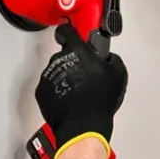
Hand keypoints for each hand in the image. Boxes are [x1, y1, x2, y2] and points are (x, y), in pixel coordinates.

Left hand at [35, 23, 127, 158]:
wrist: (82, 126)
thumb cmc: (98, 101)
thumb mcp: (118, 74)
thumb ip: (111, 58)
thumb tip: (107, 57)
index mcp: (76, 52)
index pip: (66, 32)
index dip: (70, 32)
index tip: (73, 34)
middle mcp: (58, 60)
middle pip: (64, 54)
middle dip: (73, 61)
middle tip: (86, 74)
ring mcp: (47, 76)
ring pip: (57, 71)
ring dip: (66, 76)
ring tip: (80, 91)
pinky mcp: (41, 92)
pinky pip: (50, 86)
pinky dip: (58, 90)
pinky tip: (71, 99)